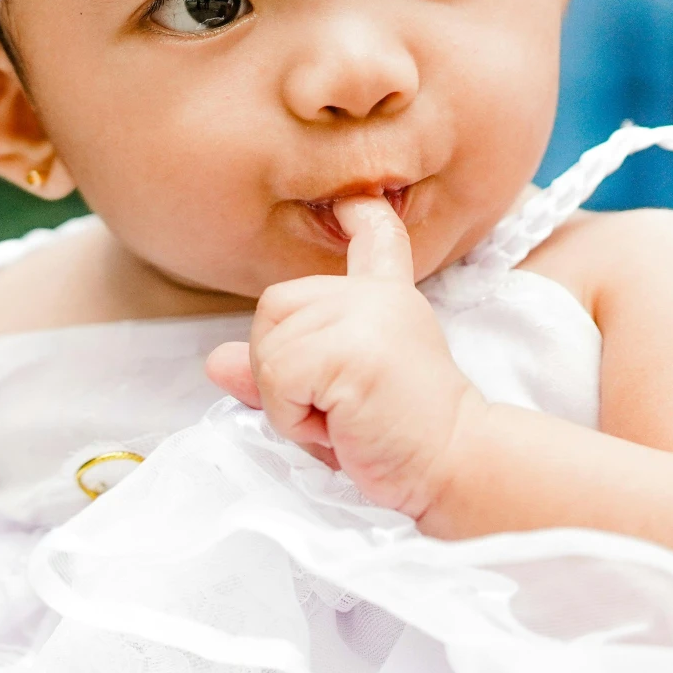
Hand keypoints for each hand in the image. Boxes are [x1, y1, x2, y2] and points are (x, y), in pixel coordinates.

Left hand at [206, 197, 485, 520]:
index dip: (360, 217)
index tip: (353, 203)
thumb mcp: (331, 396)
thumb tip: (215, 362)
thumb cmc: (399, 439)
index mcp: (384, 297)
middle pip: (273, 309)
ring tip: (344, 419)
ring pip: (267, 350)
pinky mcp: (352, 350)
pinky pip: (277, 379)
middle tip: (337, 406)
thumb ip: (280, 369)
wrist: (457, 468)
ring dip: (288, 402)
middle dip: (280, 369)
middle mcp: (374, 294)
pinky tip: (341, 428)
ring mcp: (364, 315)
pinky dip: (293, 418)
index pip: (375, 238)